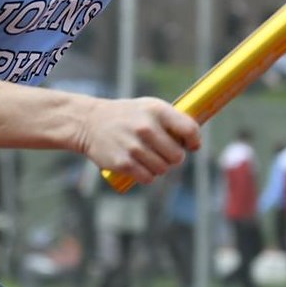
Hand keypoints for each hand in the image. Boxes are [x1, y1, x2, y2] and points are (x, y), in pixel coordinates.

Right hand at [78, 97, 199, 186]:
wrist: (89, 122)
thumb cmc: (127, 116)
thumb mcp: (149, 108)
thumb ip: (173, 121)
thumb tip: (196, 143)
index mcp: (157, 110)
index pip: (189, 130)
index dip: (194, 141)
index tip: (190, 145)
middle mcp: (146, 128)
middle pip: (177, 156)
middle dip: (174, 158)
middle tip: (164, 153)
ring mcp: (134, 146)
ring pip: (163, 169)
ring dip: (159, 167)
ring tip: (149, 158)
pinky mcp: (124, 163)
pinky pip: (148, 178)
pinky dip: (147, 176)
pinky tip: (140, 166)